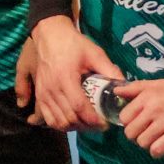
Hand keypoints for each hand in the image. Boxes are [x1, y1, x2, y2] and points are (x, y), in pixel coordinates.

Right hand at [25, 15, 121, 130]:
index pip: (80, 107)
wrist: (50, 36)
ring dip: (75, 127)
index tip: (105, 124)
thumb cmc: (73, 44)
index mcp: (66, 78)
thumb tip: (124, 87)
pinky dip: (61, 125)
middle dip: (87, 126)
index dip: (93, 120)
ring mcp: (43, 94)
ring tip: (88, 124)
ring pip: (59, 122)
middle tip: (100, 125)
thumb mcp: (94, 54)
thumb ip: (110, 70)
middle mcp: (52, 89)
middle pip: (70, 118)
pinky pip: (49, 119)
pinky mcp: (39, 96)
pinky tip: (72, 121)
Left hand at [114, 77, 163, 158]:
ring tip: (157, 137)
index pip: (124, 117)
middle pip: (130, 132)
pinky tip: (163, 145)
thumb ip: (136, 88)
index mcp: (148, 95)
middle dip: (136, 135)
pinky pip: (157, 150)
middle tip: (147, 131)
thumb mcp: (158, 84)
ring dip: (148, 143)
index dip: (129, 122)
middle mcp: (155, 108)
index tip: (138, 122)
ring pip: (142, 142)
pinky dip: (157, 151)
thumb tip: (116, 90)